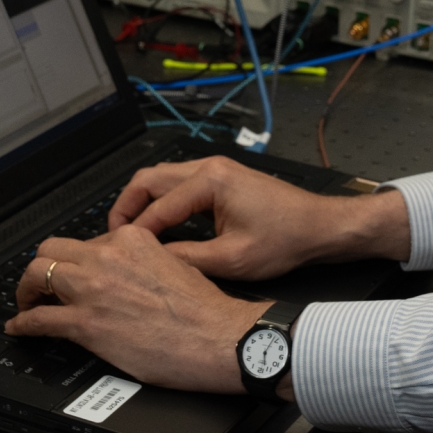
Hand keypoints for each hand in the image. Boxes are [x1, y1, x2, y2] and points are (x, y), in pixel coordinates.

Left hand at [8, 224, 269, 392]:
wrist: (218, 338)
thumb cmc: (205, 311)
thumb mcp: (175, 264)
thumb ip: (141, 261)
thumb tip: (123, 271)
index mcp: (131, 240)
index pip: (85, 242)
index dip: (76, 260)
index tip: (73, 272)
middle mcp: (107, 258)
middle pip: (51, 250)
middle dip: (42, 266)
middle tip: (41, 283)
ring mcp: (93, 290)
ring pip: (37, 275)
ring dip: (26, 290)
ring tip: (26, 302)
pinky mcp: (86, 324)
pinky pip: (39, 319)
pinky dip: (23, 323)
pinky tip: (20, 327)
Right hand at [105, 156, 409, 280]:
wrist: (320, 227)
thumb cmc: (287, 238)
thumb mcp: (232, 260)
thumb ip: (187, 260)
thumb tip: (154, 264)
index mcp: (210, 182)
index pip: (156, 206)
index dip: (133, 232)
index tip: (118, 252)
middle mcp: (209, 168)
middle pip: (148, 180)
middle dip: (126, 208)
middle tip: (112, 237)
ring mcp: (215, 171)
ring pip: (160, 179)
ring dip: (142, 203)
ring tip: (129, 234)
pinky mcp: (220, 180)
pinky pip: (178, 185)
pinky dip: (160, 202)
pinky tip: (157, 227)